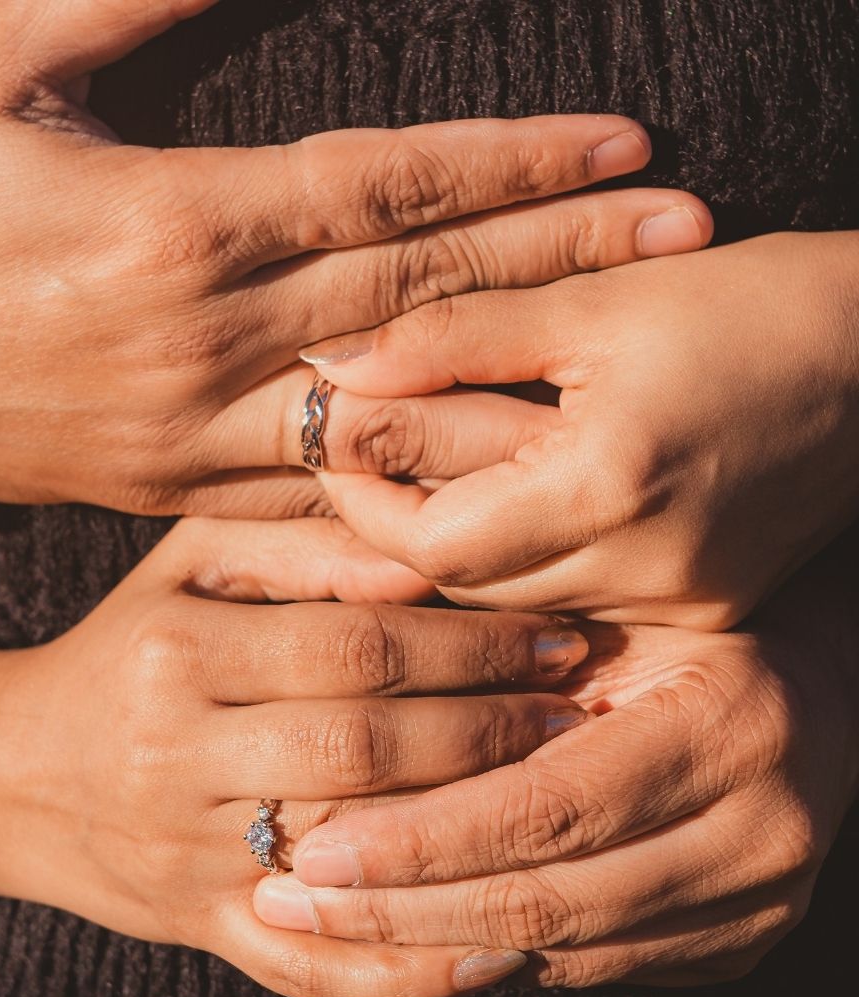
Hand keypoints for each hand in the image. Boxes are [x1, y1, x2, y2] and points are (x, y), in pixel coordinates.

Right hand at [0, 0, 710, 516]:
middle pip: (420, 293)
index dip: (515, 161)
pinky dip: (407, 488)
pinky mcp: (178, 489)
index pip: (386, 184)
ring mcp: (198, 429)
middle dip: (561, 258)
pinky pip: (314, 496)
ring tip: (620, 372)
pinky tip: (488, 488)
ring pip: (386, 409)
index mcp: (173, 225)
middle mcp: (206, 337)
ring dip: (515, 384)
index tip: (627, 146)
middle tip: (682, 239)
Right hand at [0, 517, 593, 996]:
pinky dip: (409, 972)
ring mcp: (187, 860)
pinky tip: (497, 951)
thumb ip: (293, 543)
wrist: (5, 769)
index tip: (560, 640)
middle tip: (584, 712)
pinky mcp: (200, 930)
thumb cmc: (124, 643)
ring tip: (568, 802)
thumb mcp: (186, 567)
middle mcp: (176, 760)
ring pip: (355, 861)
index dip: (469, 647)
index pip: (356, 651)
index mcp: (179, 655)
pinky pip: (313, 971)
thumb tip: (415, 551)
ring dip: (475, 837)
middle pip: (367, 751)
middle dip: (492, 731)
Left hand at [256, 538, 858, 991]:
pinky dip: (503, 950)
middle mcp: (761, 825)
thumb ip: (499, 652)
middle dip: (402, 910)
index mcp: (721, 721)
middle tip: (289, 903)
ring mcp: (764, 899)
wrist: (810, 677)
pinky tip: (416, 931)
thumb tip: (354, 699)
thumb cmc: (676, 621)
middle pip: (546, 898)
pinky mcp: (747, 939)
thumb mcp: (598, 609)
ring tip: (328, 925)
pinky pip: (601, 965)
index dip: (417, 840)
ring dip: (435, 943)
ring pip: (567, 947)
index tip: (309, 854)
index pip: (541, 809)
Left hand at [309, 231, 858, 627]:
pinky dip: (532, 564)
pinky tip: (522, 510)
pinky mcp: (704, 609)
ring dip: (466, 547)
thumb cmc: (744, 306)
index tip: (339, 450)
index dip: (365, 502)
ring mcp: (681, 603)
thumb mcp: (589, 302)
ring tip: (436, 480)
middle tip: (371, 466)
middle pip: (465, 586)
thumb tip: (336, 365)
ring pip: (516, 603)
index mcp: (610, 485)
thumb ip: (450, 336)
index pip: (432, 543)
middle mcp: (646, 568)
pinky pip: (577, 604)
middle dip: (403, 528)